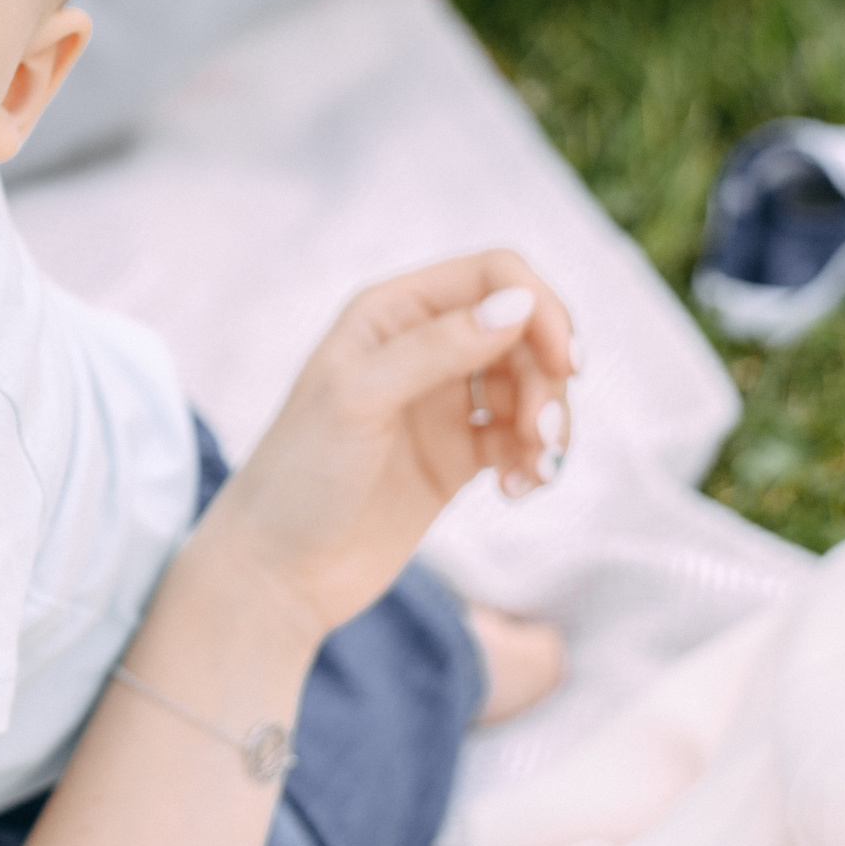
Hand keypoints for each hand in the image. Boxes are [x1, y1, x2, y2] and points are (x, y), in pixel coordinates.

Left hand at [195, 249, 574, 637]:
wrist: (279, 571)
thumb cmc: (300, 474)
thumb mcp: (360, 400)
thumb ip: (437, 349)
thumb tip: (519, 304)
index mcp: (389, 313)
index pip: (492, 274)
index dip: (539, 307)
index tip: (565, 364)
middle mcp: (419, 347)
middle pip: (524, 331)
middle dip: (548, 378)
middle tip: (542, 437)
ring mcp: (440, 402)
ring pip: (531, 386)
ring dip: (549, 424)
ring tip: (534, 472)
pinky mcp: (457, 455)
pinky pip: (521, 438)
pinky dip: (535, 459)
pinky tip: (518, 490)